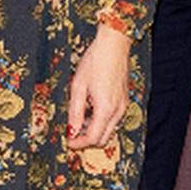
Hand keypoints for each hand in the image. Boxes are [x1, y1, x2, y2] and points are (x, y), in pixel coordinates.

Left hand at [63, 24, 130, 148]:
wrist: (113, 46)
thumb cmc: (94, 62)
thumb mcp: (78, 87)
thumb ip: (75, 112)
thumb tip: (71, 131)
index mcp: (105, 109)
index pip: (93, 138)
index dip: (78, 144)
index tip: (67, 142)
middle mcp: (117, 111)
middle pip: (103, 139)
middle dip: (86, 141)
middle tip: (71, 135)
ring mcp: (123, 106)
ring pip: (108, 130)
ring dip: (93, 131)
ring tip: (78, 120)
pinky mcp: (123, 101)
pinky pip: (112, 120)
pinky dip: (100, 122)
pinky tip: (89, 110)